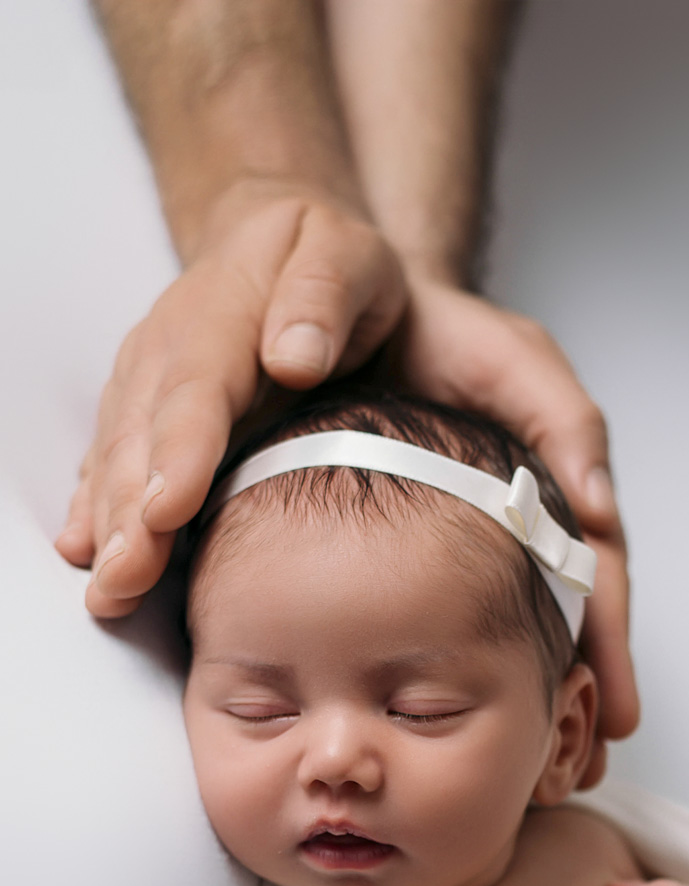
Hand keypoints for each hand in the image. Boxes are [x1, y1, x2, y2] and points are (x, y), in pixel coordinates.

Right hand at [57, 185, 406, 617]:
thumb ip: (325, 294)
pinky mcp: (144, 405)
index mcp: (226, 307)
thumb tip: (292, 357)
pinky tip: (88, 552)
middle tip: (127, 580)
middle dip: (132, 511)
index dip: (181, 449)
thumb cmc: (338, 265)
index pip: (200, 385)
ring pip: (121, 454)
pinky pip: (113, 458)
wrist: (291, 245)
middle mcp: (171, 344)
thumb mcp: (352, 255)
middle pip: (146, 434)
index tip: (169, 509)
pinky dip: (98, 505)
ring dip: (111, 523)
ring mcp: (150, 376)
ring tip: (110, 588)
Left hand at [396, 276, 633, 780]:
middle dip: (582, 694)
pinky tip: (466, 724)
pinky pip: (451, 619)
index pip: (597, 570)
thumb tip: (603, 502)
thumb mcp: (508, 351)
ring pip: (518, 629)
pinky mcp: (417, 549)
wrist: (332, 305)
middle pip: (566, 619)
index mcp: (548, 479)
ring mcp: (471, 535)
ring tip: (550, 773)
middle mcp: (518, 514)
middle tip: (586, 772)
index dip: (610, 641)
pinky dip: (472, 670)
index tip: (619, 714)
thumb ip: (562, 414)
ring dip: (539, 698)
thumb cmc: (429, 319)